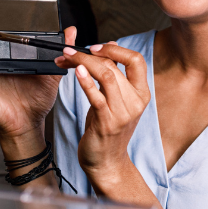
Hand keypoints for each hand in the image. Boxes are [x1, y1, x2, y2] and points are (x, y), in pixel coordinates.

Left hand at [56, 43, 150, 184]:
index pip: (136, 60)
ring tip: (66, 58)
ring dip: (83, 63)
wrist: (107, 162)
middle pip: (115, 66)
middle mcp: (136, 101)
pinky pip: (97, 96)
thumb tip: (112, 46)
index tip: (95, 46)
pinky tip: (76, 72)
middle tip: (68, 52)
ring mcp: (122, 113)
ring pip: (106, 76)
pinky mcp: (107, 122)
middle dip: (87, 54)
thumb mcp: (116, 99)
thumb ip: (116, 75)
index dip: (115, 49)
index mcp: (141, 93)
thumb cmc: (109, 129)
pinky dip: (86, 81)